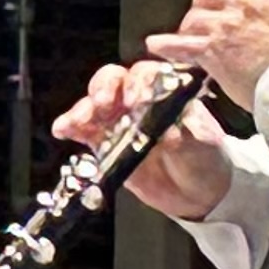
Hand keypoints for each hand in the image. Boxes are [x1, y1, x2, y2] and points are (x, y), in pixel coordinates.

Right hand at [50, 59, 234, 222]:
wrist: (199, 193)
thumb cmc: (206, 160)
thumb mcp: (203, 145)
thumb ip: (185, 136)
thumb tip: (166, 133)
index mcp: (166, 92)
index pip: (147, 75)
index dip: (139, 83)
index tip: (137, 100)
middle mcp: (138, 100)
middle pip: (113, 80)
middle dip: (105, 88)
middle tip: (104, 104)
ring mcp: (118, 120)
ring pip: (93, 103)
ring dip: (84, 108)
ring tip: (80, 121)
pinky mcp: (104, 143)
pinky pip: (82, 130)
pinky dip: (69, 126)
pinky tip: (63, 130)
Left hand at [145, 0, 268, 111]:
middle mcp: (246, 2)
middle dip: (206, 0)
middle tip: (210, 14)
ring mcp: (227, 25)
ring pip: (194, 14)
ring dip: (193, 26)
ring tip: (197, 36)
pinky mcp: (214, 50)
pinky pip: (180, 44)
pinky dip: (166, 45)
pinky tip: (158, 45)